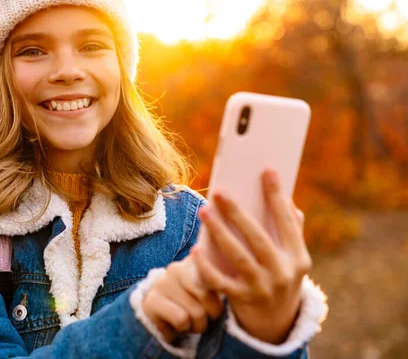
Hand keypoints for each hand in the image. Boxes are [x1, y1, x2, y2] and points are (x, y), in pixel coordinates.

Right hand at [142, 254, 223, 342]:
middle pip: (206, 297)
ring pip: (195, 311)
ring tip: (190, 322)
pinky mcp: (152, 301)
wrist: (161, 318)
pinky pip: (181, 319)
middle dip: (209, 315)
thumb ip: (217, 283)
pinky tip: (177, 324)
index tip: (214, 309)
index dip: (218, 300)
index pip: (214, 278)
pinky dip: (183, 328)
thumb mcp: (207, 291)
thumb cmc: (191, 304)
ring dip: (197, 325)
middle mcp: (175, 268)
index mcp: (192, 261)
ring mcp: (162, 283)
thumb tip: (231, 285)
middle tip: (201, 318)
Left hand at [191, 168, 311, 343]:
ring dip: (219, 233)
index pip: (287, 222)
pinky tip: (196, 250)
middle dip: (238, 213)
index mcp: (298, 257)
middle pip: (258, 238)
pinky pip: (221, 282)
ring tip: (204, 212)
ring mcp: (263, 288)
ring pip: (238, 257)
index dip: (277, 196)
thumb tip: (287, 200)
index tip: (267, 170)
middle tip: (220, 192)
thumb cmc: (279, 276)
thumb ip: (290, 231)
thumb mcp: (292, 258)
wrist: (275, 322)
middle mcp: (283, 273)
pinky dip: (207, 267)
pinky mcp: (242, 300)